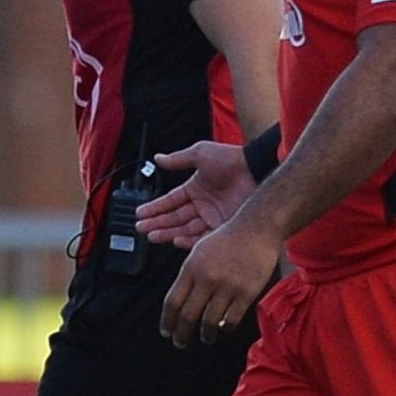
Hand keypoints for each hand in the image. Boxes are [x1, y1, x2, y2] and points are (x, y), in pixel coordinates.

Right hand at [137, 141, 255, 248]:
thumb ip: (177, 159)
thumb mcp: (200, 154)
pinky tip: (175, 240)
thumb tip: (157, 158)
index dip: (155, 207)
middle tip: (141, 229)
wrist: (255, 169)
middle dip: (157, 223)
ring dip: (168, 233)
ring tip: (152, 236)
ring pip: (185, 229)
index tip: (140, 213)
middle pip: (175, 218)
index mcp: (196, 189)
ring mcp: (213, 217)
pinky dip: (189, 240)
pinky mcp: (223, 227)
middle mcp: (203, 205)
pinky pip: (203, 237)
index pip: (171, 201)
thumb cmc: (230, 159)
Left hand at [160, 213, 280, 347]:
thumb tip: (180, 301)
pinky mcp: (246, 293)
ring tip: (205, 338)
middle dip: (181, 335)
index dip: (167, 321)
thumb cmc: (228, 239)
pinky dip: (225, 328)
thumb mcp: (199, 250)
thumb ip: (189, 275)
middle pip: (188, 316)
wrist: (256, 229)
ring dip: (205, 335)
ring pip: (209, 322)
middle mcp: (207, 279)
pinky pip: (231, 319)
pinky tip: (223, 328)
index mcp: (191, 268)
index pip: (172, 302)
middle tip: (180, 343)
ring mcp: (227, 287)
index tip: (166, 331)